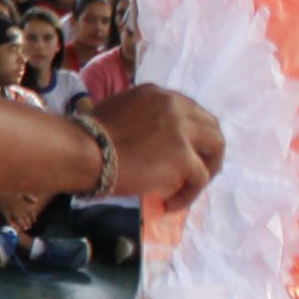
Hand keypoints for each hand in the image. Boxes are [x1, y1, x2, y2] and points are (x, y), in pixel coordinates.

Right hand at [90, 85, 223, 209]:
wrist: (83, 151)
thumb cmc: (86, 137)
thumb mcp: (118, 113)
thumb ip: (140, 120)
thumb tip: (149, 144)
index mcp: (157, 94)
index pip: (189, 110)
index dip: (191, 133)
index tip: (183, 151)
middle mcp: (175, 105)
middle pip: (210, 125)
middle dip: (208, 149)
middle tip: (198, 170)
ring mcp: (182, 130)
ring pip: (215, 147)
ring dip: (208, 168)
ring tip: (191, 187)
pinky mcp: (183, 156)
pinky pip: (200, 178)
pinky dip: (189, 194)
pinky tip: (171, 204)